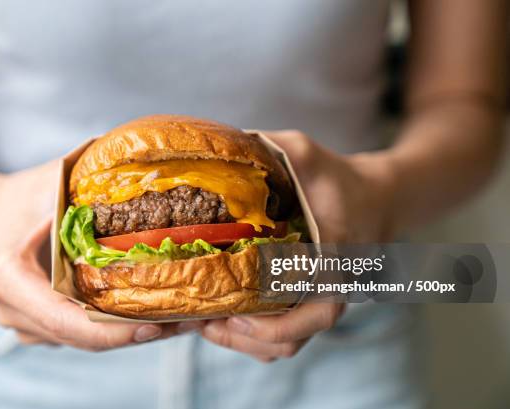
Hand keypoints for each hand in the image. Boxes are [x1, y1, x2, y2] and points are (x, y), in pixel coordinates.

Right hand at [0, 161, 199, 349]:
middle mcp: (12, 311)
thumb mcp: (53, 181)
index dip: (112, 330)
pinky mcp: (40, 327)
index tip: (156, 325)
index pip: (65, 321)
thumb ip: (91, 182)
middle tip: (186, 322)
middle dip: (136, 333)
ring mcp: (24, 324)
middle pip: (82, 337)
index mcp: (9, 278)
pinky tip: (154, 312)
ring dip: (132, 333)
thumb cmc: (26, 195)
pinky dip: (118, 326)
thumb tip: (150, 170)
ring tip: (180, 318)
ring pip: (86, 341)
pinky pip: (82, 333)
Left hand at [202, 130, 396, 360]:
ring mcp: (321, 303)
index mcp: (336, 263)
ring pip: (283, 347)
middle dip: (241, 339)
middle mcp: (332, 293)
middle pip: (288, 343)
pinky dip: (254, 337)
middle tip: (203, 322)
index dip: (272, 327)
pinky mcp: (312, 304)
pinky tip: (226, 316)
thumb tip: (222, 144)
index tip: (234, 317)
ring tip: (207, 323)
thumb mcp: (306, 154)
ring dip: (243, 343)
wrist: (378, 199)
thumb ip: (271, 147)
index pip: (315, 314)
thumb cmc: (341, 179)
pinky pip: (284, 337)